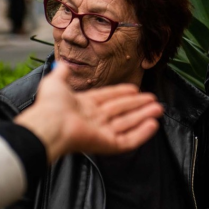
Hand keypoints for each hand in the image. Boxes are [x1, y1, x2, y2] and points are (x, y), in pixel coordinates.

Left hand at [14, 63, 162, 161]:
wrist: (50, 125)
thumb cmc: (50, 105)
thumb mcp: (55, 83)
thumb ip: (61, 73)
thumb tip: (62, 64)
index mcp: (84, 106)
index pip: (108, 98)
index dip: (121, 93)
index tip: (135, 89)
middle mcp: (94, 120)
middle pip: (121, 111)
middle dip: (137, 105)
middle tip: (153, 100)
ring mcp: (102, 133)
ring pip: (127, 124)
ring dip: (143, 116)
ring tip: (158, 109)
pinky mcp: (107, 144)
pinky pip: (128, 140)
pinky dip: (141, 134)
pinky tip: (153, 125)